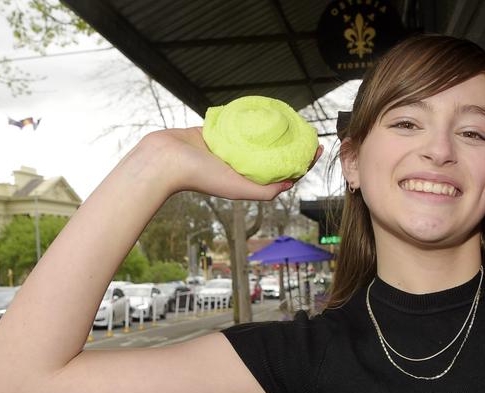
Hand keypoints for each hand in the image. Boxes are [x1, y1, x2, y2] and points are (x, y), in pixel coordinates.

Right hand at [140, 127, 323, 200]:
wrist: (167, 159)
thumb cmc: (201, 177)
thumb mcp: (239, 188)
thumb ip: (265, 190)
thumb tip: (293, 182)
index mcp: (246, 179)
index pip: (282, 170)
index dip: (302, 160)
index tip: (317, 146)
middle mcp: (240, 164)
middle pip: (272, 153)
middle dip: (291, 142)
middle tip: (306, 128)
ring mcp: (228, 147)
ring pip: (256, 137)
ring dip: (273, 129)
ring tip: (290, 117)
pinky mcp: (217, 132)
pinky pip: (239, 123)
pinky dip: (251, 117)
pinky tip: (264, 109)